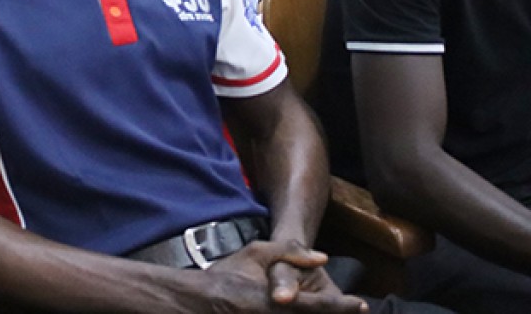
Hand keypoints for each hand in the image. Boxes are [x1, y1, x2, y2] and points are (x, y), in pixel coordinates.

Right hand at [202, 240, 365, 312]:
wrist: (198, 300)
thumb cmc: (227, 275)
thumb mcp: (256, 253)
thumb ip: (289, 252)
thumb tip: (323, 257)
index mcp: (276, 301)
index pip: (320, 306)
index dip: (344, 307)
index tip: (362, 305)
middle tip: (354, 310)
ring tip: (334, 311)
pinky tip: (311, 313)